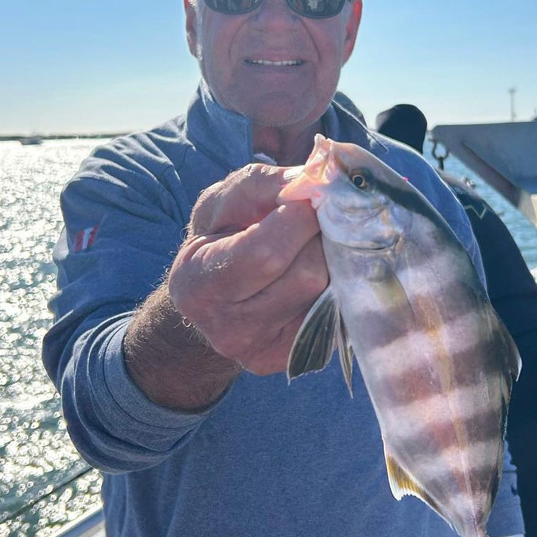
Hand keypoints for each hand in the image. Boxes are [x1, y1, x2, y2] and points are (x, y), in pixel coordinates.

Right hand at [168, 163, 327, 375]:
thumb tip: (314, 180)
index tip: (309, 197)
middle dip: (320, 237)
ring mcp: (266, 350)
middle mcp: (230, 330)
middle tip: (317, 220)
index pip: (267, 253)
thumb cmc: (218, 240)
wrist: (215, 300)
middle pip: (307, 275)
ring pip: (328, 293)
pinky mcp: (298, 356)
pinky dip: (337, 283)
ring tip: (315, 244)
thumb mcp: (221, 203)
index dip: (299, 218)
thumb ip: (262, 185)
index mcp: (198, 286)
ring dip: (333, 259)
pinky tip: (320, 270)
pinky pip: (338, 311)